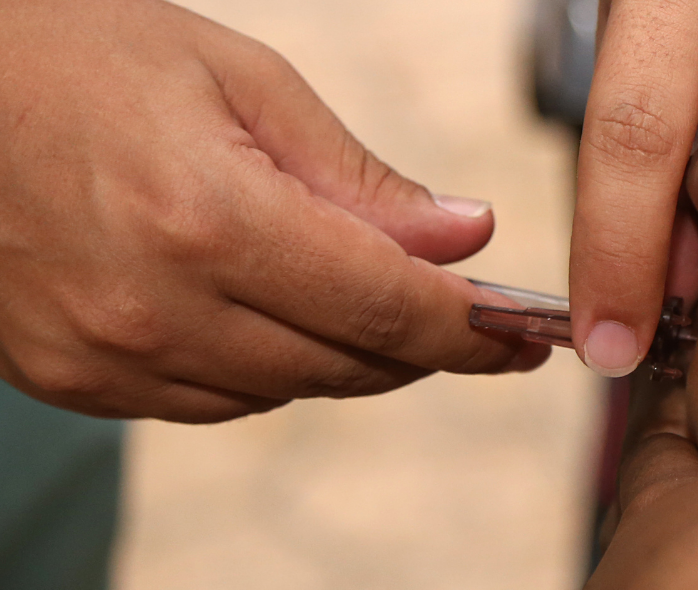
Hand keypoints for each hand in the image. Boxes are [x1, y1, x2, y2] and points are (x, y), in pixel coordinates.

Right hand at [0, 0, 547, 422]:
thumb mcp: (240, 80)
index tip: (521, 340)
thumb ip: (359, 176)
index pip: (384, 308)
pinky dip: (266, 367)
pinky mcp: (70, 378)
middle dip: (421, 346)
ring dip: (345, 354)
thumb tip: (463, 237)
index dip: (470, 333)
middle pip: (346, 366)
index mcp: (208, 219)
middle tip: (466, 317)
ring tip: (356, 291)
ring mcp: (104, 356)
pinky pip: (212, 402)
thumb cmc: (85, 54)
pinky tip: (265, 310)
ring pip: (284, 393)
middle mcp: (156, 308)